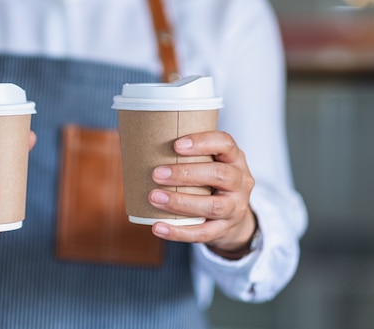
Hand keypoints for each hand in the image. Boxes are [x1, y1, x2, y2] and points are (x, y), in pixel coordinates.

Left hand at [148, 131, 256, 258]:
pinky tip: (158, 226)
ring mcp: (236, 208)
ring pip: (212, 206)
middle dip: (186, 174)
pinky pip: (203, 233)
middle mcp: (241, 182)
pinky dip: (179, 232)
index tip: (176, 145)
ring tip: (154, 197)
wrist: (232, 217)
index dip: (202, 143)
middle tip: (156, 174)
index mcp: (235, 159)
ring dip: (180, 202)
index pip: (225, 144)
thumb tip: (133, 140)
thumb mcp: (209, 162)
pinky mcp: (224, 230)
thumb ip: (185, 153)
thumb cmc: (209, 180)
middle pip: (220, 175)